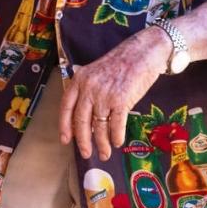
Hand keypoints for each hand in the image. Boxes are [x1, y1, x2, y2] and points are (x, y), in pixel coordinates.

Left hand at [59, 27, 168, 160]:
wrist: (142, 53)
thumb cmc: (120, 63)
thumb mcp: (95, 71)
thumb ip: (87, 88)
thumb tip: (83, 113)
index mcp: (79, 80)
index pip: (66, 106)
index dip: (64, 125)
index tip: (65, 140)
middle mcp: (89, 88)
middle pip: (81, 121)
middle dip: (83, 141)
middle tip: (86, 154)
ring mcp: (104, 95)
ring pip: (98, 126)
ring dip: (102, 144)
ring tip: (105, 154)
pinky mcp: (121, 101)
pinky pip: (116, 125)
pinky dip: (116, 137)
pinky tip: (117, 143)